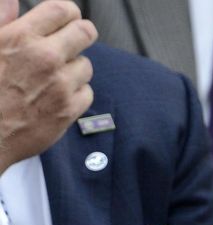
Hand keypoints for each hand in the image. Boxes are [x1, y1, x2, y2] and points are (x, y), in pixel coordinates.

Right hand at [0, 0, 96, 173]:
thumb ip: (0, 20)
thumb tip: (11, 1)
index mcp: (20, 37)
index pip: (61, 10)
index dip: (68, 12)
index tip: (68, 18)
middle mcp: (45, 58)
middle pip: (85, 32)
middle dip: (81, 33)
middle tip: (73, 41)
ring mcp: (60, 85)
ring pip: (86, 65)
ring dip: (74, 68)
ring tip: (53, 76)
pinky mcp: (69, 110)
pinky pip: (87, 92)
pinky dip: (76, 93)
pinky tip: (57, 96)